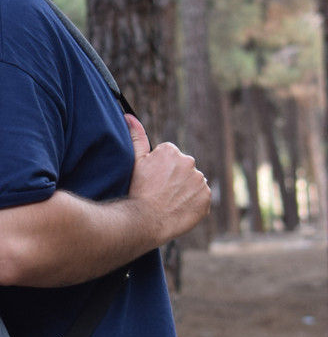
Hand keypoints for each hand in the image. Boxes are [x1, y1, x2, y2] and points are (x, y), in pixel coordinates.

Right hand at [125, 114, 210, 245]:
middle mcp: (189, 162)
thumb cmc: (137, 191)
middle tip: (160, 194)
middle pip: (182, 170)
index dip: (159, 172)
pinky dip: (193, 204)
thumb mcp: (135, 162)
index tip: (152, 183)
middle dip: (174, 180)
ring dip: (184, 192)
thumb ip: (136, 137)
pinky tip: (178, 210)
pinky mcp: (206, 198)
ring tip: (168, 203)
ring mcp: (199, 180)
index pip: (169, 159)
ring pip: (192, 184)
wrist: (146, 220)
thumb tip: (130, 116)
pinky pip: (201, 199)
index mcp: (172, 152)